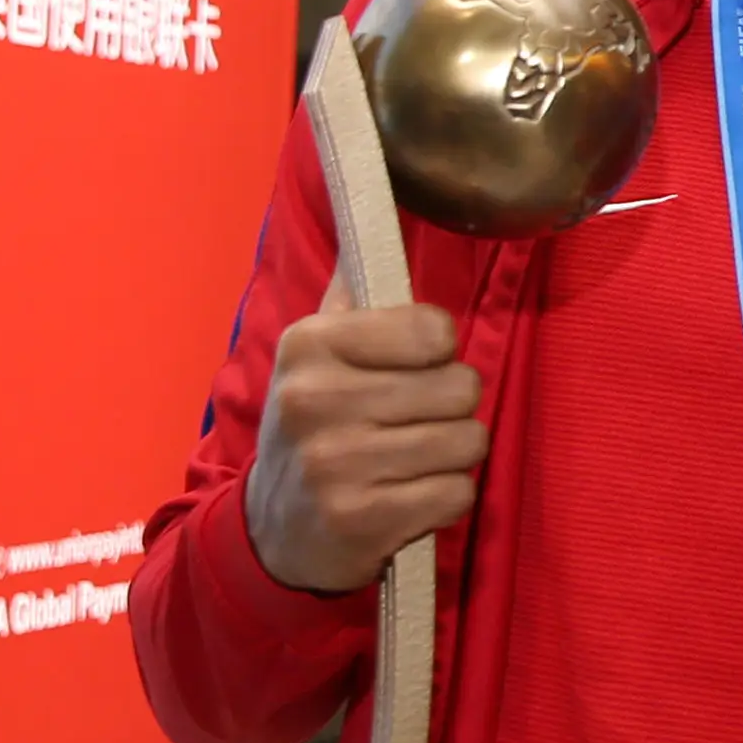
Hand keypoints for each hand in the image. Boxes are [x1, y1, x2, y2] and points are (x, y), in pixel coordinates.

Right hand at [243, 281, 488, 592]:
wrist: (274, 529)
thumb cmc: (315, 425)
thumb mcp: (316, 353)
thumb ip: (354, 292)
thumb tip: (381, 213)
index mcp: (309, 345)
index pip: (434, 329)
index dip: (439, 352)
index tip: (410, 369)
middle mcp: (315, 399)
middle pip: (462, 387)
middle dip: (452, 408)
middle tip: (411, 423)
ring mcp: (335, 463)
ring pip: (468, 442)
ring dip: (453, 456)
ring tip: (409, 461)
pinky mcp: (359, 520)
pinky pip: (458, 494)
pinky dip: (444, 499)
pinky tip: (406, 498)